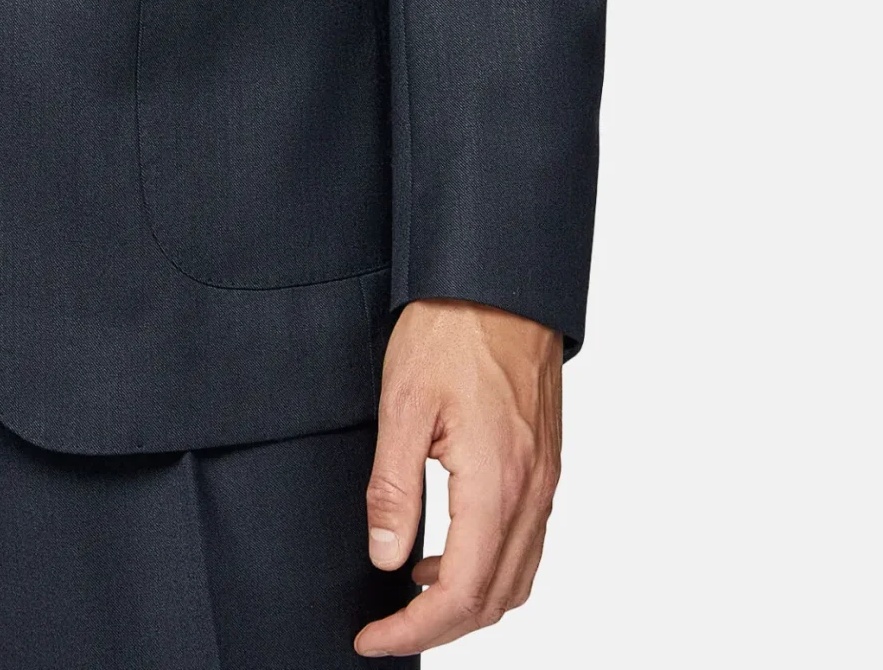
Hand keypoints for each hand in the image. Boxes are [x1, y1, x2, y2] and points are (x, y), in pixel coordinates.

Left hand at [355, 297, 561, 654]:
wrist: (501, 283)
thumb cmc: (451, 329)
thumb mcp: (402, 404)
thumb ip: (393, 488)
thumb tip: (384, 557)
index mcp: (497, 482)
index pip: (463, 592)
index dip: (415, 628)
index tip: (372, 638)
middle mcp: (532, 492)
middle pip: (495, 599)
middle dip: (440, 626)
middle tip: (387, 627)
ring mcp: (545, 481)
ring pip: (517, 578)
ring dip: (470, 602)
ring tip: (413, 594)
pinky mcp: (545, 466)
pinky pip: (526, 543)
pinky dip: (491, 568)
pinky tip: (448, 551)